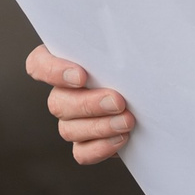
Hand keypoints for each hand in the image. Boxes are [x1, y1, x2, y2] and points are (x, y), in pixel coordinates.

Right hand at [26, 44, 133, 164]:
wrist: (155, 97)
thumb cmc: (138, 64)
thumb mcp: (128, 49)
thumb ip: (117, 46)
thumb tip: (126, 42)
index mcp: (65, 62)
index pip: (39, 64)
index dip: (53, 71)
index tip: (81, 76)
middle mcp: (63, 93)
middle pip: (57, 102)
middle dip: (88, 104)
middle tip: (117, 101)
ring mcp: (71, 121)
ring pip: (69, 129)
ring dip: (99, 127)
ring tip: (127, 121)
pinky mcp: (85, 144)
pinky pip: (81, 152)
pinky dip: (100, 148)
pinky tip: (121, 139)